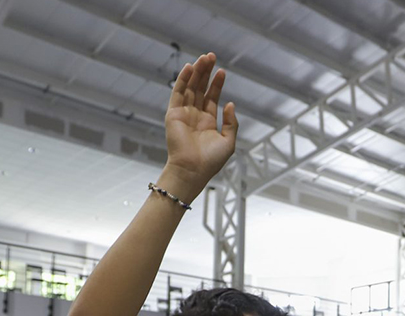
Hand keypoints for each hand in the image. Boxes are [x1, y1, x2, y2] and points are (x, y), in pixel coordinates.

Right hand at [161, 53, 238, 200]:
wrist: (192, 170)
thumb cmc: (210, 161)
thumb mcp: (228, 142)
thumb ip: (232, 123)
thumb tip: (229, 103)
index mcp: (207, 122)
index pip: (211, 97)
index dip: (217, 84)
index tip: (222, 71)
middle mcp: (194, 116)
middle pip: (200, 88)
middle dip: (206, 72)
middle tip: (212, 56)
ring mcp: (183, 114)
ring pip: (190, 87)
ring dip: (196, 72)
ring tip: (204, 58)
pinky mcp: (173, 114)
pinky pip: (178, 93)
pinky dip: (183, 79)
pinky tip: (190, 67)